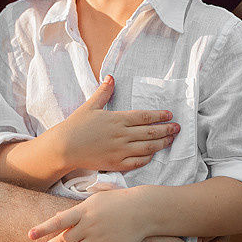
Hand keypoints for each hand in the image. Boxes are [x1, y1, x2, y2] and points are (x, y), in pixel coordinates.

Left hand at [29, 186, 146, 241]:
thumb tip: (59, 214)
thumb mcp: (96, 198)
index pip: (57, 221)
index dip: (42, 228)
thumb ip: (78, 208)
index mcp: (83, 211)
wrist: (143, 209)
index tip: (30, 235)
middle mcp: (88, 226)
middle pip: (63, 241)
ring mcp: (99, 240)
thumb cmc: (119, 201)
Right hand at [45, 75, 178, 172]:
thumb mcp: (90, 106)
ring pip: (148, 147)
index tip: (170, 115)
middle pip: (151, 132)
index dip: (160, 116)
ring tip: (171, 139)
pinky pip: (137, 162)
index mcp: (117, 119)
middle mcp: (122, 135)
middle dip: (167, 129)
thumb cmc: (76, 125)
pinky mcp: (116, 164)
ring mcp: (120, 151)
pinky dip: (148, 158)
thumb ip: (103, 92)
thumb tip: (111, 77)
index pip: (145, 116)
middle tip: (178, 127)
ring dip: (162, 143)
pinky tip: (153, 154)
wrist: (64, 148)